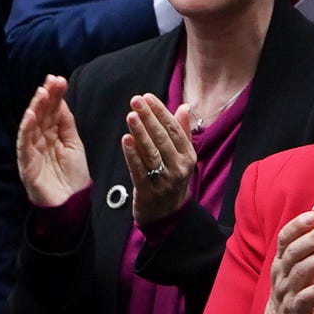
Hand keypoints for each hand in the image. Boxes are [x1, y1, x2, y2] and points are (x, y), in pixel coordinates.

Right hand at [14, 76, 90, 209]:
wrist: (71, 204)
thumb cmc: (72, 176)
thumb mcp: (74, 144)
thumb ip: (66, 124)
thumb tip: (61, 101)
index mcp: (52, 135)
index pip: (51, 111)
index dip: (54, 96)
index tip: (58, 80)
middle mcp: (39, 140)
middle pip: (41, 115)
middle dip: (45, 97)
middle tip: (51, 81)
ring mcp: (31, 151)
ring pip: (31, 126)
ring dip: (35, 108)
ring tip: (41, 93)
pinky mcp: (26, 164)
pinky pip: (24, 144)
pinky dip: (26, 129)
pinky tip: (30, 115)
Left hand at [122, 91, 200, 226]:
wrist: (168, 216)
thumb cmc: (173, 180)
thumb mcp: (182, 158)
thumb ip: (182, 132)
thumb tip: (184, 106)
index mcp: (188, 156)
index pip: (174, 129)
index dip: (160, 112)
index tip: (147, 97)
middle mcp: (179, 167)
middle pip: (162, 138)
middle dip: (149, 117)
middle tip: (135, 100)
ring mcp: (164, 180)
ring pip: (151, 152)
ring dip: (140, 132)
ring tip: (130, 115)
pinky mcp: (148, 191)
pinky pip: (139, 170)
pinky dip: (132, 154)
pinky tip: (125, 139)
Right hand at [255, 204, 313, 313]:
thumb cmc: (299, 296)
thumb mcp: (306, 267)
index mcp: (282, 263)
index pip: (285, 238)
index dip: (299, 225)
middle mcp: (281, 276)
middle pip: (293, 253)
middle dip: (313, 238)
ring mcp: (286, 296)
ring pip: (300, 274)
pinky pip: (304, 301)